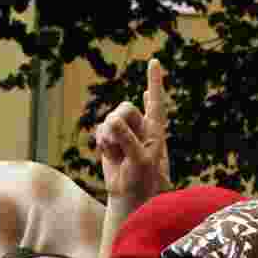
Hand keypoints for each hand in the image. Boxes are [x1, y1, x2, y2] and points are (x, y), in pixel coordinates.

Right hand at [95, 58, 170, 204]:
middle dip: (119, 124)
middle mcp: (140, 127)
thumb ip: (127, 138)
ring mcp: (124, 132)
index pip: (156, 102)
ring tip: (116, 154)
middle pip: (125, 108)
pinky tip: (108, 154)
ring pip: (111, 118)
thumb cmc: (142, 181)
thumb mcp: (140, 160)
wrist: (127, 196)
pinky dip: (102, 142)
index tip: (154, 61)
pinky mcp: (109, 139)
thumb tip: (112, 121)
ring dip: (110, 137)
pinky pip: (101, 130)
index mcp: (155, 130)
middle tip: (121, 144)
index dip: (154, 82)